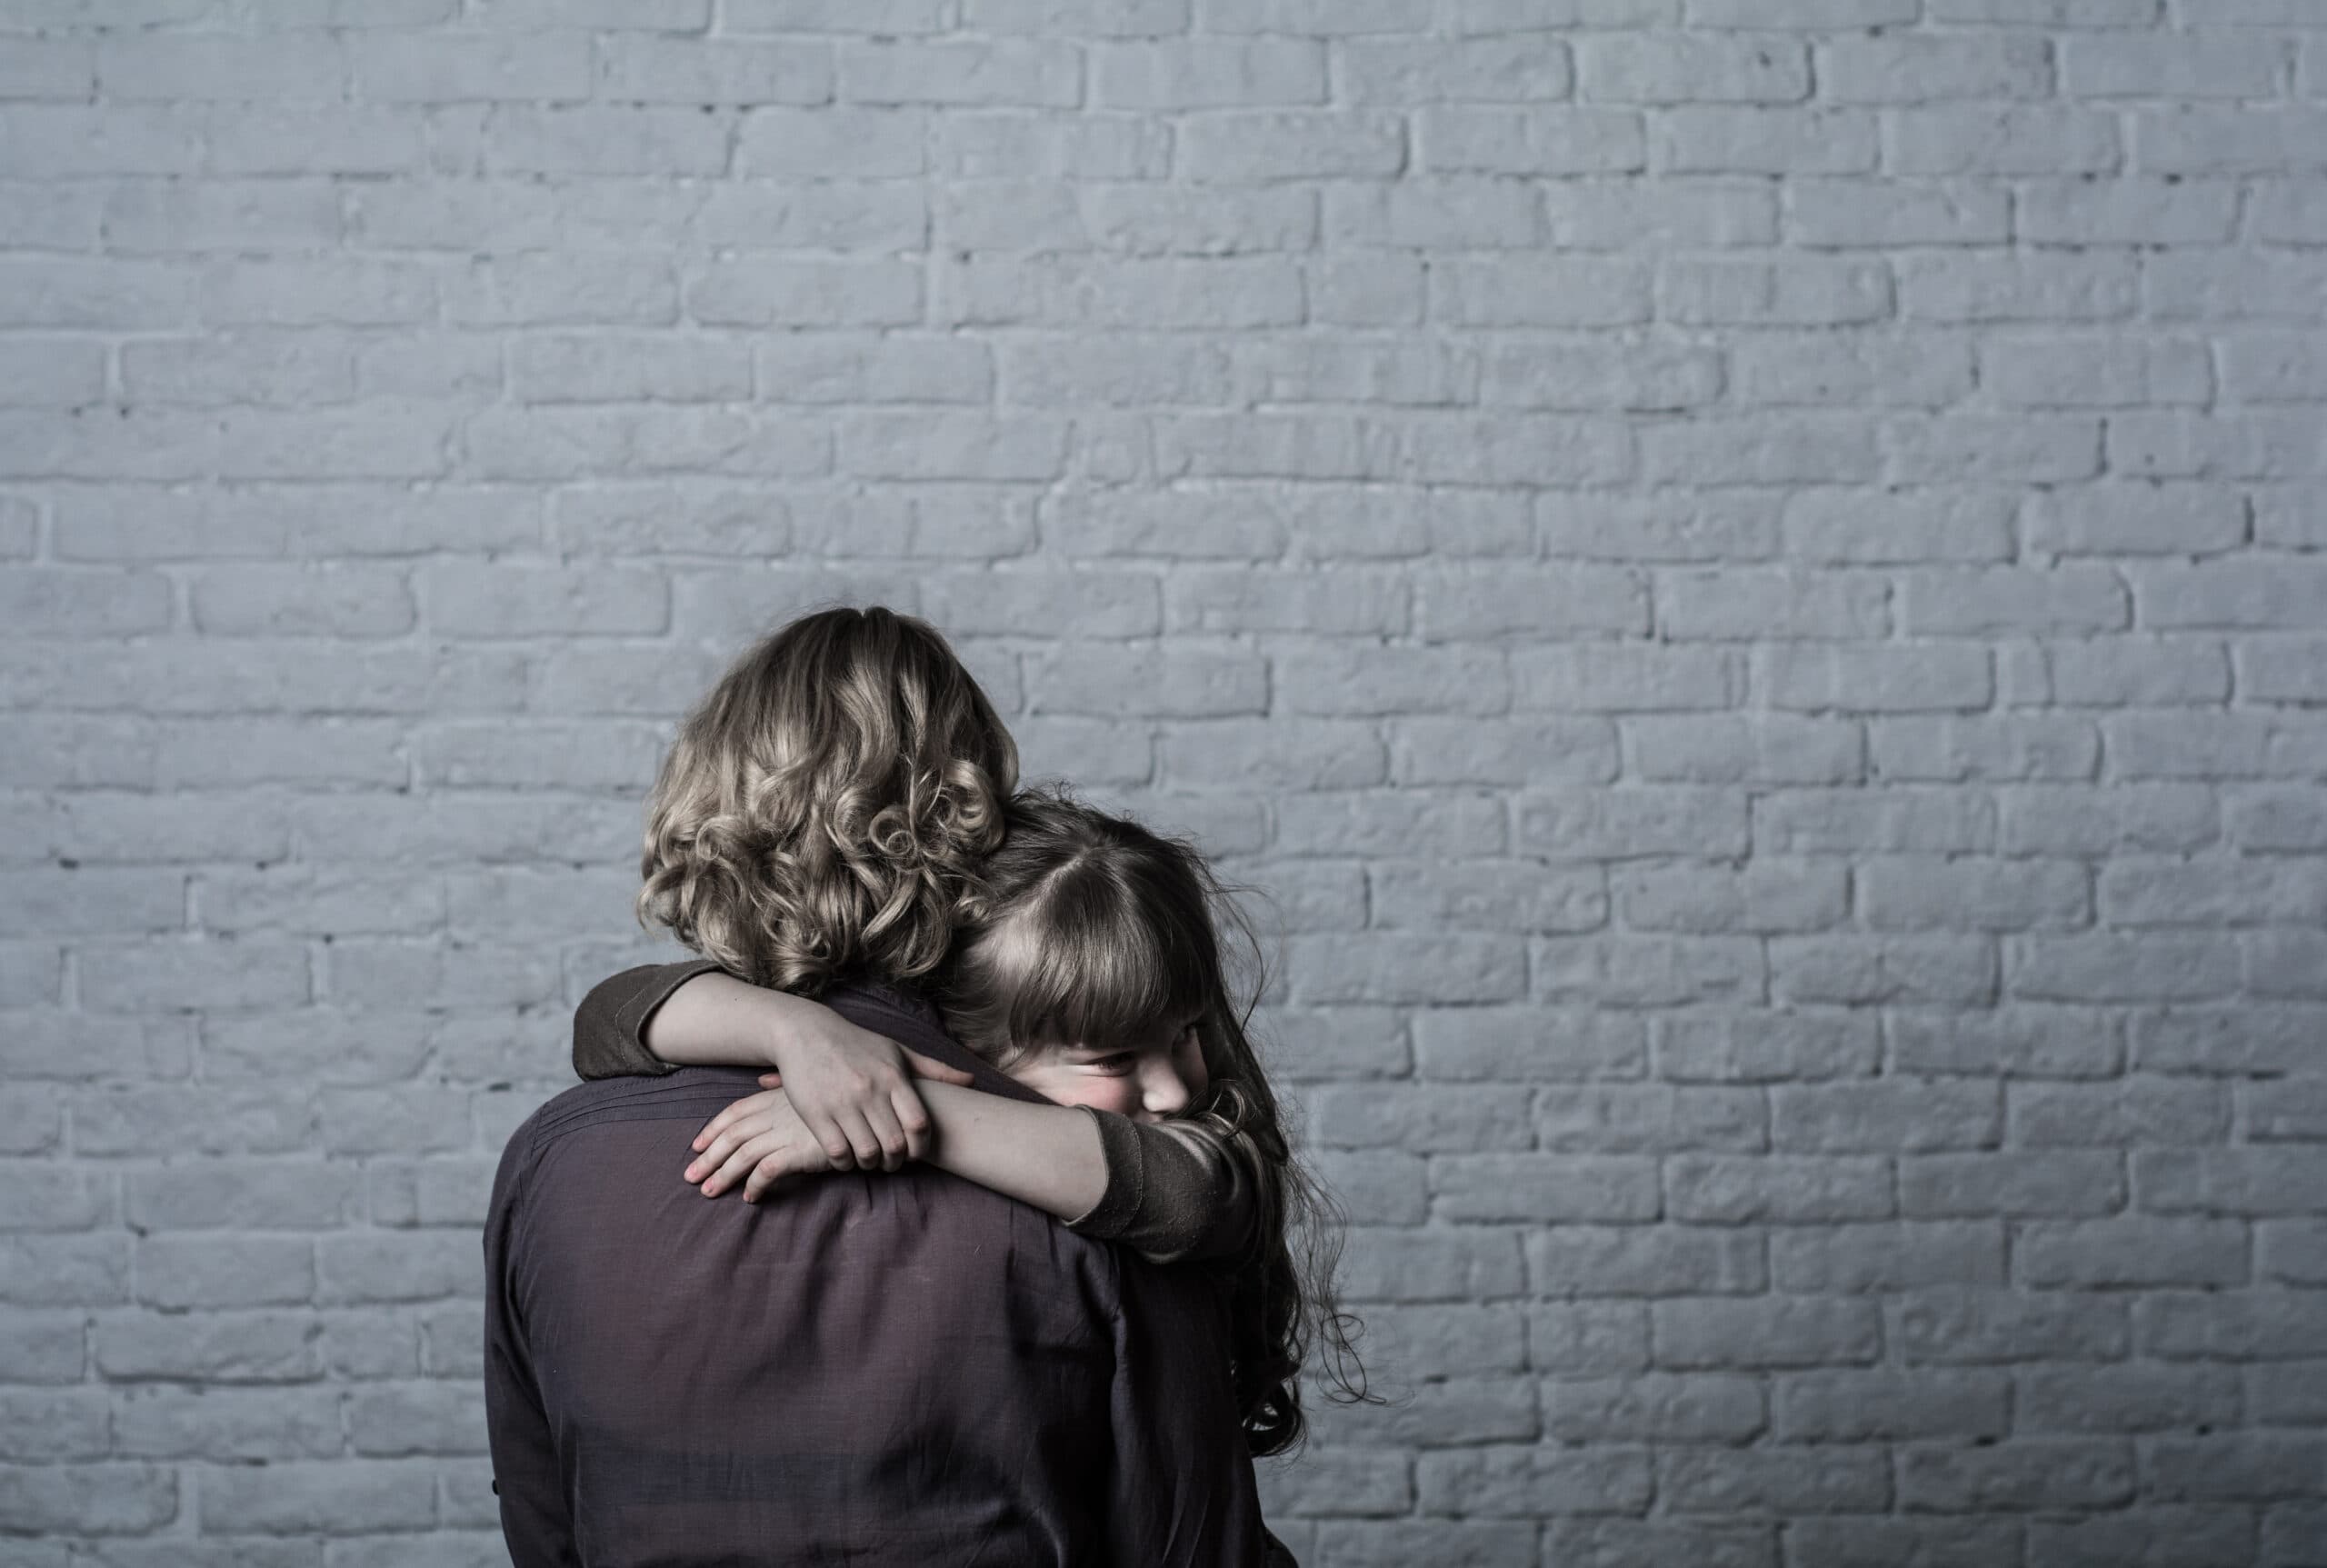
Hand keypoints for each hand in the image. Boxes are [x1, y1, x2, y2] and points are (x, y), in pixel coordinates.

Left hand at [684, 1087, 836, 1202]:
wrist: (881, 1106)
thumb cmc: (849, 1095)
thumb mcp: (814, 1084)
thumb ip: (786, 1083)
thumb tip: (764, 1079)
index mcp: (779, 1097)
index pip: (736, 1112)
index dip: (713, 1129)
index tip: (697, 1146)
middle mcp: (778, 1113)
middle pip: (733, 1135)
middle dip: (709, 1157)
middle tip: (690, 1176)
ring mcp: (789, 1131)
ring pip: (744, 1154)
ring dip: (724, 1174)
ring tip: (710, 1192)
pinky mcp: (802, 1150)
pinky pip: (769, 1170)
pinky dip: (756, 1184)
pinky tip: (751, 1197)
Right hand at [764, 1011, 974, 1172]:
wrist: (806, 1033)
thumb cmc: (857, 1044)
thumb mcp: (897, 1051)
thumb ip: (934, 1070)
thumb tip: (971, 1081)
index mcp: (893, 1077)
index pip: (919, 1124)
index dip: (921, 1147)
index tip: (916, 1152)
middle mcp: (869, 1091)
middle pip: (895, 1144)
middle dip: (897, 1161)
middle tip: (893, 1162)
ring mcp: (841, 1103)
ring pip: (867, 1153)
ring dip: (871, 1164)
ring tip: (871, 1160)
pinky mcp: (815, 1114)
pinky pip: (837, 1153)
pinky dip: (845, 1163)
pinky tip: (847, 1157)